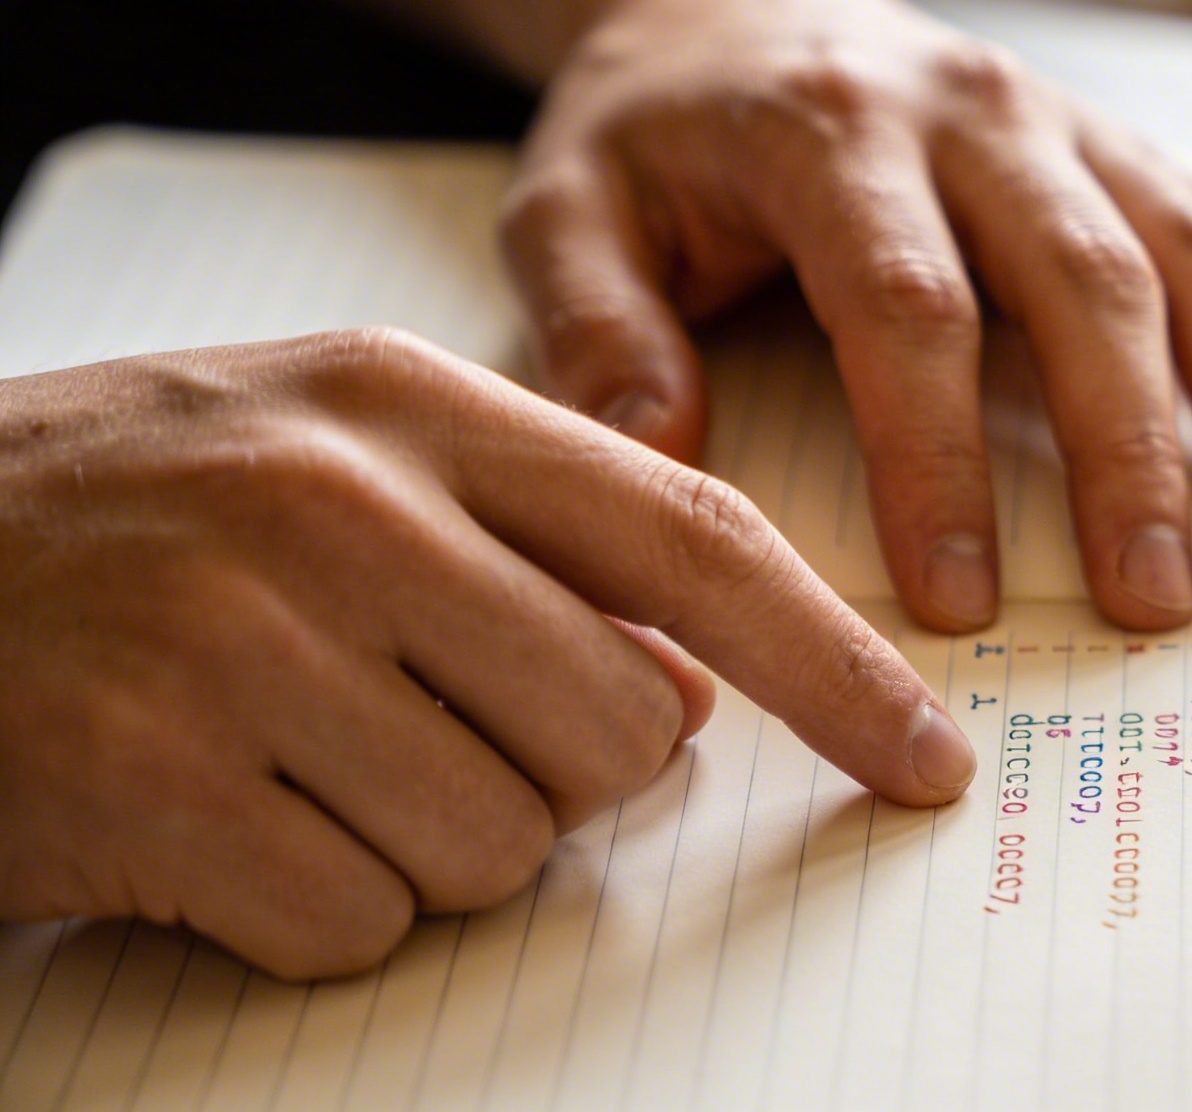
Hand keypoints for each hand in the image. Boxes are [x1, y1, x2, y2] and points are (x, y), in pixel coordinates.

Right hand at [0, 331, 973, 978]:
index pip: (694, 540)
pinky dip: (303, 907)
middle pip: (616, 731)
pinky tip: (209, 819)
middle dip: (556, 772)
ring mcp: (240, 641)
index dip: (835, 663)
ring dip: (418, 842)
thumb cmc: (128, 522)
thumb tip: (684, 698)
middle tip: (410, 724)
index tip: (926, 756)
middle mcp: (340, 504)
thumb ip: (525, 548)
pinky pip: (354, 919)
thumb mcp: (328, 461)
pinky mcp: (151, 782)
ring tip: (286, 755)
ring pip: (499, 841)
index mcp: (408, 408)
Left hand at [498, 0, 1191, 632]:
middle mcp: (970, 112)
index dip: (940, 453)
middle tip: (1156, 595)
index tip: (961, 594)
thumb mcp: (566, 209)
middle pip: (1080, 279)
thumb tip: (659, 459)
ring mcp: (1063, 120)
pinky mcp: (1116, 141)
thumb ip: (595, 330)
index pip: (906, 303)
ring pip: (1184, 245)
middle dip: (1128, 447)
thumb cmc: (654, 127)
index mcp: (828, 133)